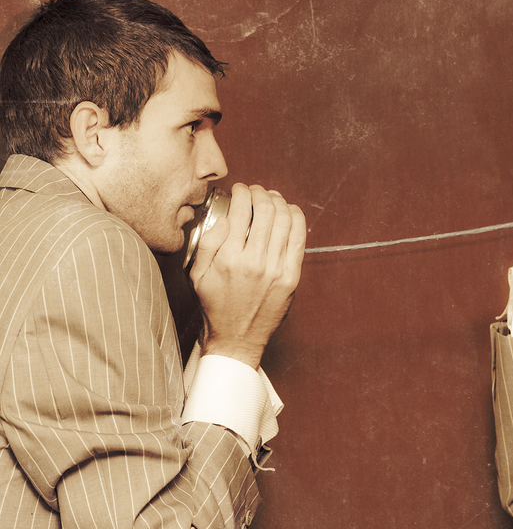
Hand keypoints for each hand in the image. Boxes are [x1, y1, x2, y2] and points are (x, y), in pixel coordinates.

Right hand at [189, 183, 305, 367]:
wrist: (237, 338)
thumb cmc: (215, 306)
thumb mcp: (197, 274)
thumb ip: (208, 242)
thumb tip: (226, 217)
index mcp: (230, 259)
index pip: (241, 210)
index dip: (242, 192)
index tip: (239, 189)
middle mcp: (256, 262)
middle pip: (267, 211)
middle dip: (261, 193)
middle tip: (256, 191)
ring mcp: (278, 269)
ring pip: (286, 220)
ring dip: (279, 202)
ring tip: (271, 198)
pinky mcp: (292, 277)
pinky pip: (300, 238)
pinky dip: (296, 219)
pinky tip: (289, 212)